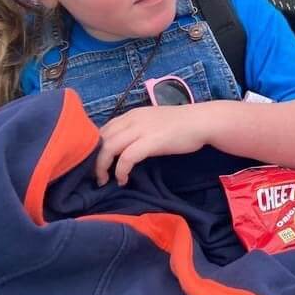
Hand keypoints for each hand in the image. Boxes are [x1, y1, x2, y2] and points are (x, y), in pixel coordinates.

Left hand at [95, 105, 210, 185]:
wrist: (201, 121)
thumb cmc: (180, 125)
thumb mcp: (152, 123)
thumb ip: (136, 130)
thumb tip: (122, 148)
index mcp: (131, 114)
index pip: (103, 129)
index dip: (94, 148)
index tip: (96, 164)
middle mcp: (132, 119)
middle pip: (101, 138)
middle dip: (93, 160)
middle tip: (96, 176)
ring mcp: (141, 129)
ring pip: (108, 147)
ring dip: (101, 167)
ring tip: (104, 180)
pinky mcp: (151, 141)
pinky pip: (126, 158)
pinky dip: (120, 171)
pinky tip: (123, 180)